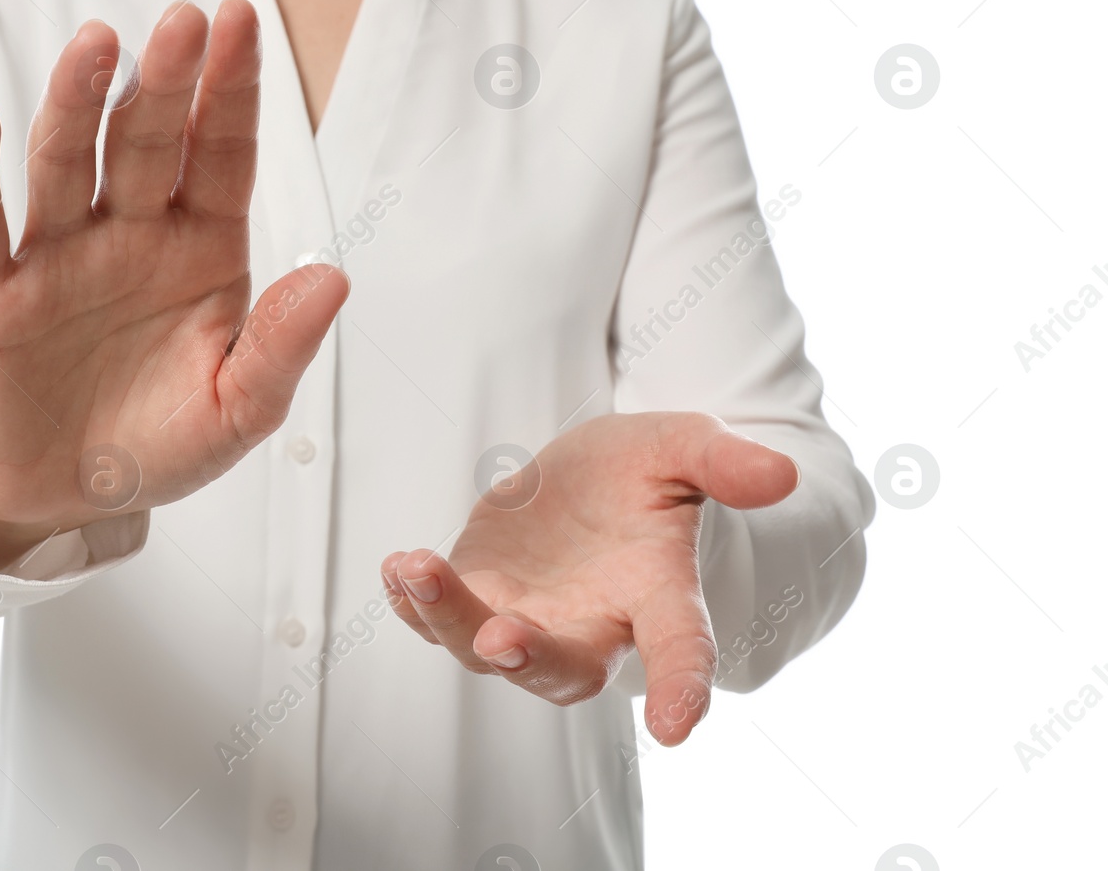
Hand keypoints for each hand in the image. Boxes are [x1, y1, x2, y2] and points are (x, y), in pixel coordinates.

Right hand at [0, 0, 348, 568]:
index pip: (220, 153)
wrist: (64, 498)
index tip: (240, 19)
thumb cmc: (159, 444)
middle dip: (165, 80)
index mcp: (200, 248)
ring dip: (77, 103)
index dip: (230, 89)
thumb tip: (333, 277)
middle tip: (181, 21)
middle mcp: (131, 234)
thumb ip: (280, 348)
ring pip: (66, 163)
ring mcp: (60, 256)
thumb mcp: (237, 413)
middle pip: (146, 141)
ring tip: (95, 45)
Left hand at [381, 412, 798, 744]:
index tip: (679, 727)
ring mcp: (526, 617)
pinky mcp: (475, 594)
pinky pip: (437, 616)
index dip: (683, 688)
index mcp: (656, 595)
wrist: (590, 475)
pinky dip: (413, 601)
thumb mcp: (682, 449)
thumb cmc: (645, 474)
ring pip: (484, 647)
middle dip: (531, 660)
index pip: (680, 650)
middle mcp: (591, 625)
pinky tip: (397, 570)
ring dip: (449, 617)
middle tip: (503, 639)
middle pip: (563, 671)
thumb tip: (781, 471)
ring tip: (417, 568)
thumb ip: (722, 464)